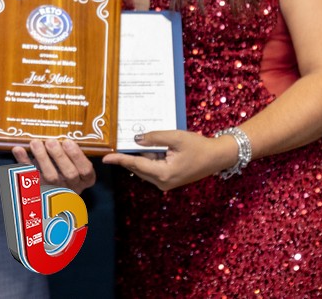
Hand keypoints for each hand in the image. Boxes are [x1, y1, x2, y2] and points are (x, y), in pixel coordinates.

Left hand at [12, 139, 95, 193]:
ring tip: (35, 142)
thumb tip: (61, 134)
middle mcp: (73, 186)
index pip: (86, 170)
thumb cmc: (66, 170)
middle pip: (69, 173)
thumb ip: (71, 151)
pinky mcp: (38, 190)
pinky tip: (18, 149)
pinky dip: (23, 163)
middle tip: (50, 141)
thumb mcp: (75, 163)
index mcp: (85, 179)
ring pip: (51, 177)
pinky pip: (30, 177)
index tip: (68, 141)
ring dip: (42, 158)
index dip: (77, 156)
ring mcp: (56, 190)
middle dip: (59, 156)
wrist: (53, 195)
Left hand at [102, 130, 234, 191]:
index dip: (119, 160)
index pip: (135, 165)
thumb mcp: (175, 138)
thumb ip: (154, 138)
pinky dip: (150, 158)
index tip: (105, 158)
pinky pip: (152, 168)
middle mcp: (162, 182)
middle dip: (130, 155)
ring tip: (145, 142)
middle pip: (139, 167)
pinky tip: (153, 147)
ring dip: (142, 156)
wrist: (217, 157)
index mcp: (163, 174)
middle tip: (121, 143)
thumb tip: (136, 139)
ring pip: (145, 167)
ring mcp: (165, 183)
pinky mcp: (168, 180)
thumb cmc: (198, 146)